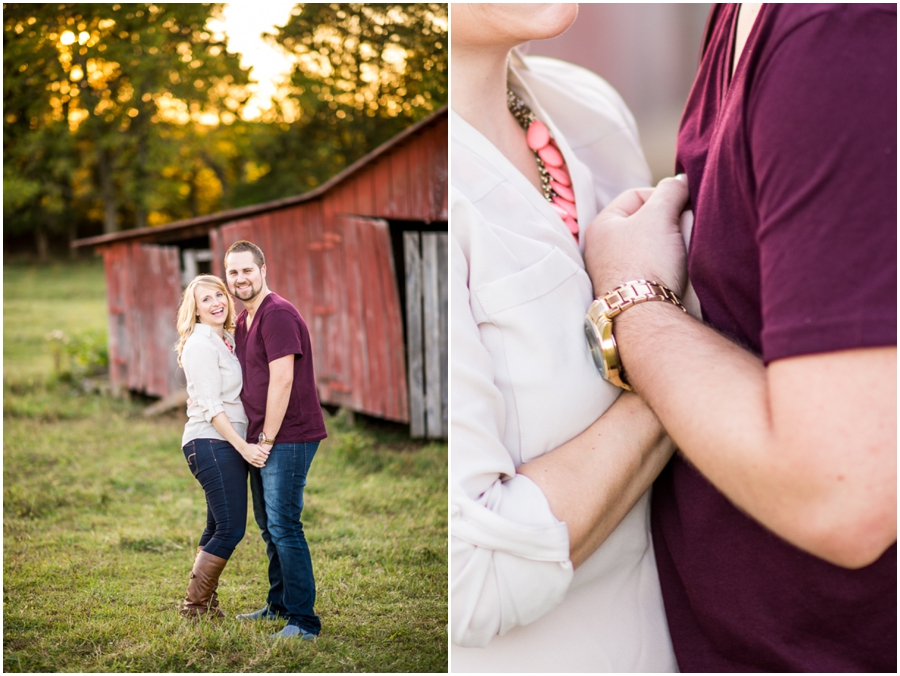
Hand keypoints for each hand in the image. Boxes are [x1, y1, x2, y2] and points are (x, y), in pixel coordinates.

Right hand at [241, 443, 269, 467]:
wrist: (243, 448)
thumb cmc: (251, 446)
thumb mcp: (258, 446)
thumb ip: (263, 450)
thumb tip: (269, 453)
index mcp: (258, 453)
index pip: (265, 457)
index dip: (266, 456)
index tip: (266, 455)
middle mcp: (256, 457)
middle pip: (264, 460)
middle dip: (265, 459)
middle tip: (264, 457)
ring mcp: (253, 460)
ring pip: (261, 463)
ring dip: (263, 462)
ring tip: (263, 460)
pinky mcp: (250, 462)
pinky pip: (256, 466)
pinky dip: (260, 466)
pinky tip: (262, 465)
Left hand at [583, 176, 689, 297]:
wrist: (645, 313)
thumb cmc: (645, 261)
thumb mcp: (659, 215)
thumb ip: (670, 191)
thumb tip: (679, 181)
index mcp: (601, 225)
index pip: (636, 195)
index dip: (663, 196)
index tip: (683, 206)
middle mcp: (602, 248)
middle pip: (644, 221)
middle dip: (669, 221)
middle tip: (683, 227)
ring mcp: (614, 271)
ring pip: (651, 244)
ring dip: (671, 242)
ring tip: (682, 249)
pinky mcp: (630, 290)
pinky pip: (653, 266)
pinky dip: (667, 263)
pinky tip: (678, 268)